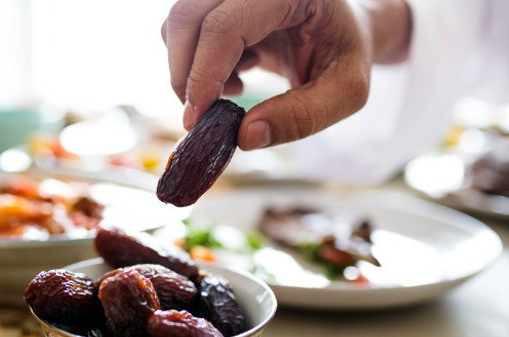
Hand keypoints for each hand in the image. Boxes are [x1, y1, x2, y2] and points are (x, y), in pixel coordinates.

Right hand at [162, 0, 404, 149]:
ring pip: (179, 22)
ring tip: (232, 88)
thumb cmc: (345, 55)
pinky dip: (194, 63)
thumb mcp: (345, 92)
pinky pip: (184, 30)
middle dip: (184, 73)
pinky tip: (233, 75)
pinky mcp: (219, 4)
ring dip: (189, 68)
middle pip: (188, 16)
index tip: (197, 119)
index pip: (226, 25)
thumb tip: (243, 137)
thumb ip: (301, 117)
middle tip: (201, 114)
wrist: (341, 31)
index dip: (204, 74)